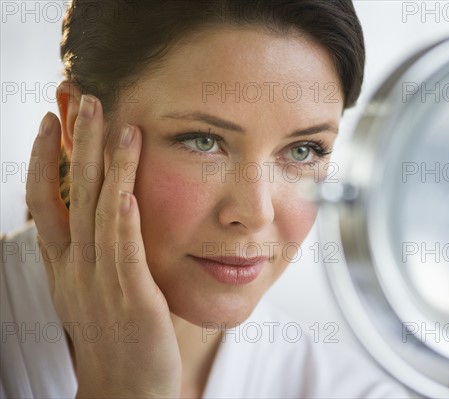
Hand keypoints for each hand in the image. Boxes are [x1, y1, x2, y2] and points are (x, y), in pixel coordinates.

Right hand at [26, 96, 180, 397]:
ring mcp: (102, 283)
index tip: (52, 120)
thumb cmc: (113, 335)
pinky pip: (125, 254)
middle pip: (70, 196)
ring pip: (101, 215)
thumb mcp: (91, 286)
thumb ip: (91, 249)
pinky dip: (124, 221)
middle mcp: (76, 268)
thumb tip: (103, 209)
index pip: (47, 201)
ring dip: (108, 168)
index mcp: (65, 264)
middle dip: (76, 145)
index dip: (46, 159)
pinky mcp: (133, 300)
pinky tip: (129, 191)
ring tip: (118, 125)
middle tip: (84, 99)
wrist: (123, 388)